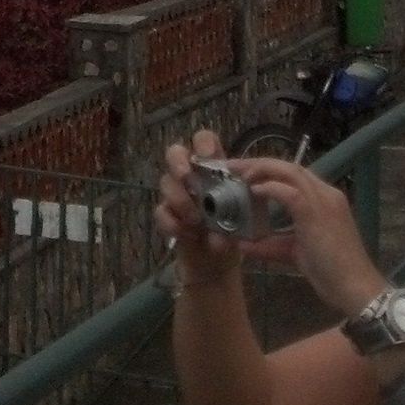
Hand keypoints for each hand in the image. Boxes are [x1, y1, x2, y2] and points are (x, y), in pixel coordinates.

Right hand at [156, 129, 241, 285]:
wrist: (217, 263)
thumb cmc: (232, 232)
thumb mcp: (244, 220)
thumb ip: (237, 215)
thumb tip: (230, 216)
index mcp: (212, 169)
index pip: (204, 141)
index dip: (203, 144)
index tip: (207, 156)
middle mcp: (191, 176)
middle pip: (174, 152)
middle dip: (178, 163)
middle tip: (187, 178)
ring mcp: (176, 194)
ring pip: (165, 182)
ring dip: (180, 200)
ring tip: (196, 221)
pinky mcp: (167, 215)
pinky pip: (161, 212)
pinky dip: (173, 223)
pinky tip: (187, 234)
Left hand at [222, 156, 383, 315]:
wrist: (357, 290)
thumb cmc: (333, 274)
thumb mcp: (296, 254)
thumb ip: (272, 246)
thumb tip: (243, 244)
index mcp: (326, 199)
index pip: (294, 174)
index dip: (269, 170)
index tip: (245, 173)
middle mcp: (326, 193)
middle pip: (289, 165)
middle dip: (259, 162)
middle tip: (233, 165)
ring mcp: (322, 200)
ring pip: (288, 170)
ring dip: (261, 168)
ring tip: (239, 173)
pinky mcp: (315, 212)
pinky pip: (288, 191)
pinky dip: (269, 187)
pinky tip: (254, 190)